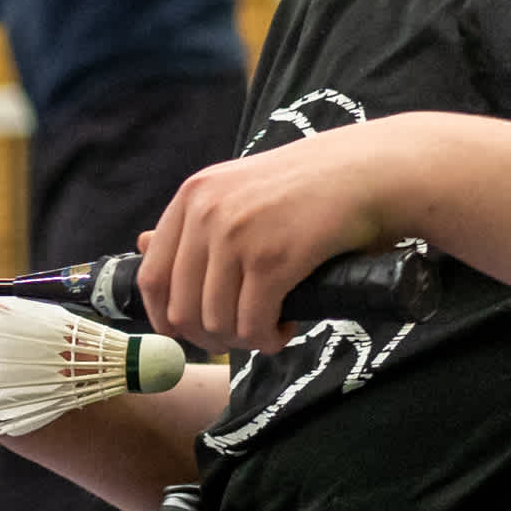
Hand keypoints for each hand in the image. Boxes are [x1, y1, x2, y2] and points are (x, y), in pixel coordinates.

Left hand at [136, 125, 411, 351]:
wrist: (371, 171)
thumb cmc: (309, 186)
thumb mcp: (239, 189)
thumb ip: (195, 220)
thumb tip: (139, 245)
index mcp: (192, 196)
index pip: (151, 276)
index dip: (165, 317)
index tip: (189, 334)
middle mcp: (206, 213)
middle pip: (181, 309)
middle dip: (209, 336)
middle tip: (240, 335)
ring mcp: (237, 235)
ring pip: (216, 322)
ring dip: (242, 340)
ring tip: (267, 329)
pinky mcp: (272, 259)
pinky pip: (252, 324)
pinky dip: (266, 339)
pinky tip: (282, 330)